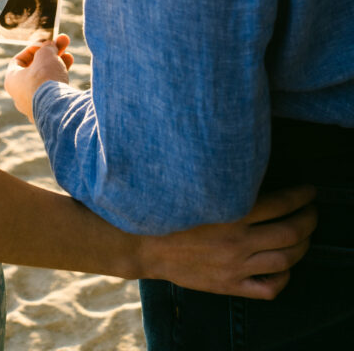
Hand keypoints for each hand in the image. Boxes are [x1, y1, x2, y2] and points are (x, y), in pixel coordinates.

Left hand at [4, 34, 73, 122]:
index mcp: (12, 81)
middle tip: (63, 43)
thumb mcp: (45, 55)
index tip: (46, 43)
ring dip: (57, 66)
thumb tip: (51, 45)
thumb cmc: (45, 79)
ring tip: (70, 56)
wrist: (58, 109)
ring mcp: (34, 106)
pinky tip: (69, 72)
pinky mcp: (48, 113)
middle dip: (50, 55)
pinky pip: (53, 93)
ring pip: (46, 81)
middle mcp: (20, 96)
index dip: (34, 48)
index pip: (20, 60)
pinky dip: (60, 81)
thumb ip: (47, 48)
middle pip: (35, 69)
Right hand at [139, 184, 317, 298]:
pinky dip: (285, 278)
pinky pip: (269, 288)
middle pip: (290, 233)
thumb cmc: (170, 210)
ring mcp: (236, 266)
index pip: (280, 203)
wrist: (146, 244)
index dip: (301, 197)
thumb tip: (253, 171)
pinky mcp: (230, 285)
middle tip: (312, 212)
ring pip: (286, 260)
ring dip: (303, 247)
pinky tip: (285, 268)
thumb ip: (228, 186)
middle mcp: (237, 241)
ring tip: (305, 237)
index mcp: (230, 213)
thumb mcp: (199, 191)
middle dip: (309, 221)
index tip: (309, 191)